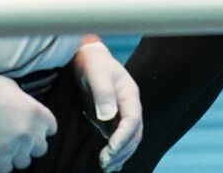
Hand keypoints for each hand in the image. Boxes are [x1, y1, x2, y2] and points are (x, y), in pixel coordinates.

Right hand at [0, 68, 56, 171]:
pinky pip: (5, 170)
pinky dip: (1, 165)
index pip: (50, 130)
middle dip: (30, 145)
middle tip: (17, 141)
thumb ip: (27, 107)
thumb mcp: (18, 91)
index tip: (31, 130)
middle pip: (40, 149)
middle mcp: (31, 132)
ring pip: (24, 162)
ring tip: (5, 149)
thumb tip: (26, 114)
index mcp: (39, 114)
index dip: (39, 131)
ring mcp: (14, 147)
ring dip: (16, 156)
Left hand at [74, 41, 142, 172]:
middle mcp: (130, 106)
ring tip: (106, 166)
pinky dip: (118, 153)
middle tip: (104, 162)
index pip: (133, 120)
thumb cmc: (92, 65)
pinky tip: (110, 163)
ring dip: (121, 154)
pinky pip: (121, 139)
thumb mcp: (96, 74)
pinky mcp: (113, 120)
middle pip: (135, 133)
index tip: (110, 149)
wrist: (87, 60)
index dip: (124, 136)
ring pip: (130, 139)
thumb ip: (103, 93)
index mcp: (129, 94)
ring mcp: (123, 114)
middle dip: (122, 150)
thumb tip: (107, 116)